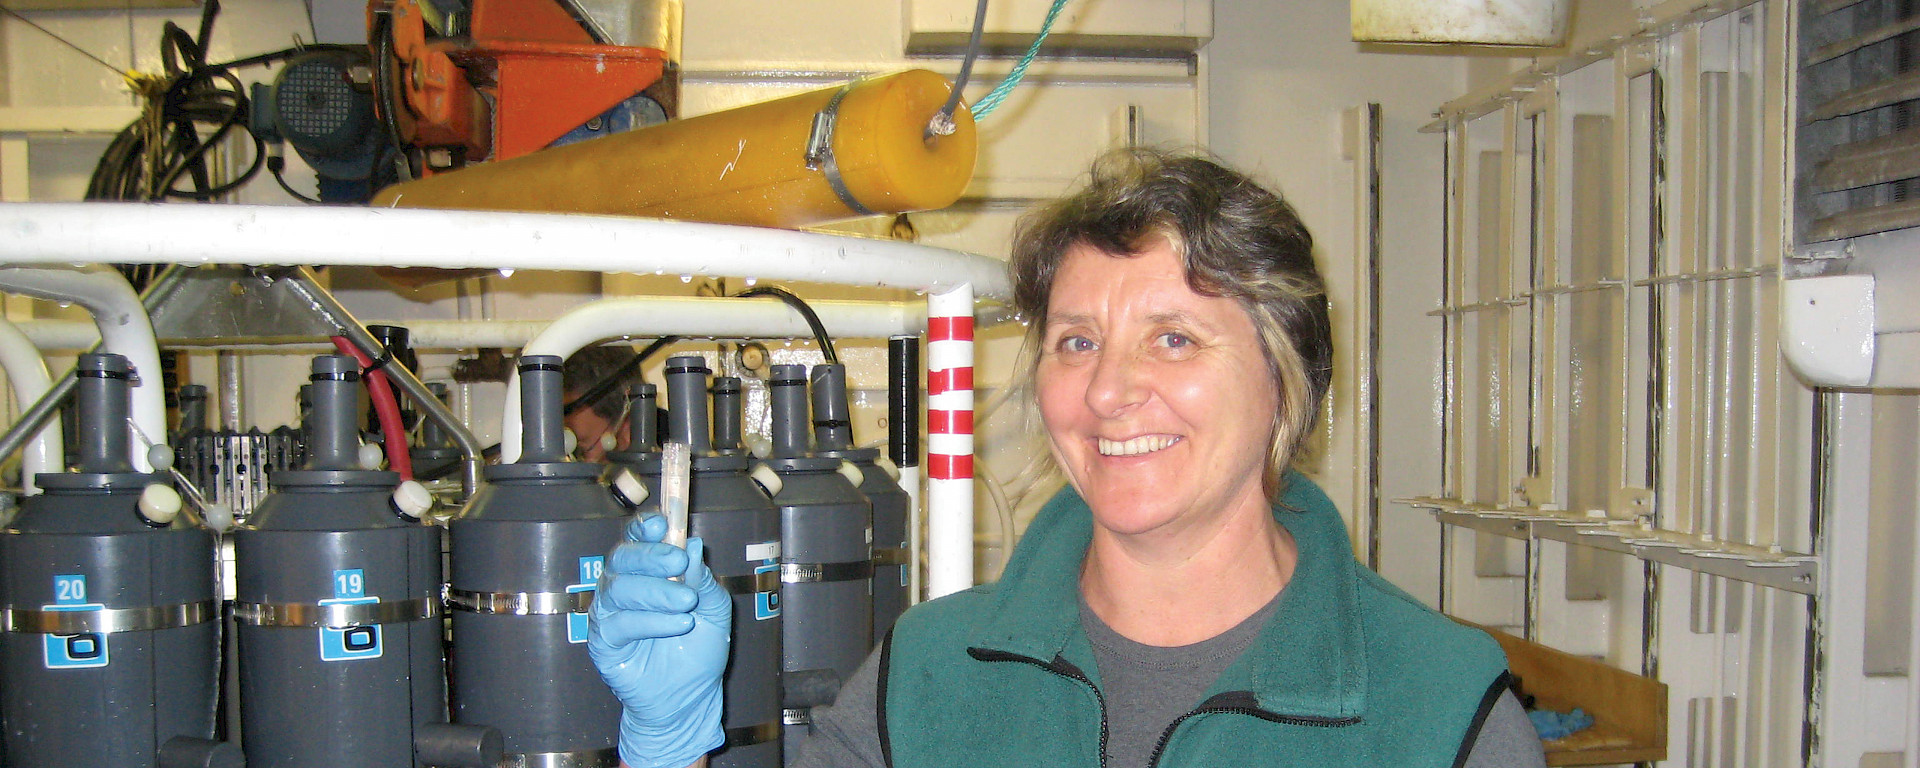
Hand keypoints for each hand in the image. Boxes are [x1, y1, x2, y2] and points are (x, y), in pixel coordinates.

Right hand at [589, 515, 730, 767]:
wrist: (692, 695)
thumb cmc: (699, 647)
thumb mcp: (714, 607)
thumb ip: (702, 577)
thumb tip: (692, 544)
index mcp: (649, 570)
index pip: (638, 539)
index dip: (645, 527)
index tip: (662, 523)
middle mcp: (624, 586)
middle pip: (622, 557)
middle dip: (651, 556)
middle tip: (678, 563)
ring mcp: (610, 613)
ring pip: (618, 588)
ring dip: (656, 592)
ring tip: (687, 603)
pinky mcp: (604, 642)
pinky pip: (618, 624)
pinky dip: (650, 621)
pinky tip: (677, 625)